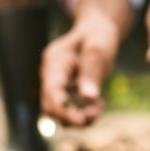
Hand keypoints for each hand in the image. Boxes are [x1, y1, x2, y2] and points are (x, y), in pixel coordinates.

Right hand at [41, 0, 131, 126]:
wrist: (97, 29)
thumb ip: (92, 72)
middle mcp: (51, 75)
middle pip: (51, 106)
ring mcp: (57, 83)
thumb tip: (89, 98)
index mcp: (54, 62)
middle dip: (72, 116)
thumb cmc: (97, 34)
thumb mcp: (98, 48)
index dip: (64, 109)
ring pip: (59, 111)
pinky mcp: (65, 90)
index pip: (52, 92)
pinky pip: (69, 108)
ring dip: (78, 116)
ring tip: (99, 109)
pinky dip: (82, 112)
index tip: (81, 120)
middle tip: (97, 113)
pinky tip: (98, 105)